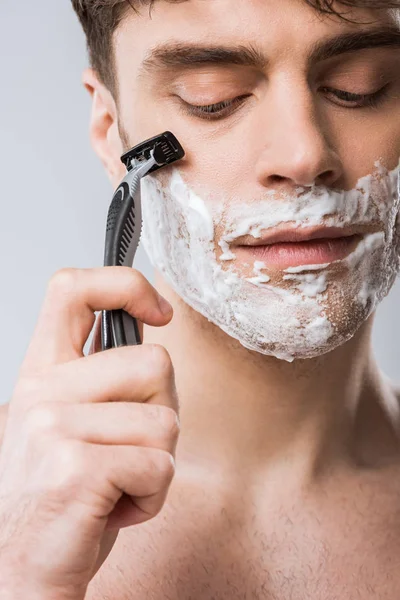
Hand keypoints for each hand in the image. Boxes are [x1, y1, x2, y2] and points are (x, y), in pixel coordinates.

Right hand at [0, 267, 179, 599]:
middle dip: (163, 413)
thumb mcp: (72, 422)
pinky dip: (153, 497)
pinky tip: (115, 508)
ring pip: (166, 421)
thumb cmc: (63, 495)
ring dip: (159, 462)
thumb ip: (102, 376)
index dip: (125, 284)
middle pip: (155, 363)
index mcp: (43, 371)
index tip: (158, 311)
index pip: (74, 289)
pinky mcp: (75, 467)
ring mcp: (53, 427)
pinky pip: (160, 466)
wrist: (23, 569)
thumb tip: (150, 326)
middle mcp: (42, 390)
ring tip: (118, 483)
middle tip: (128, 449)